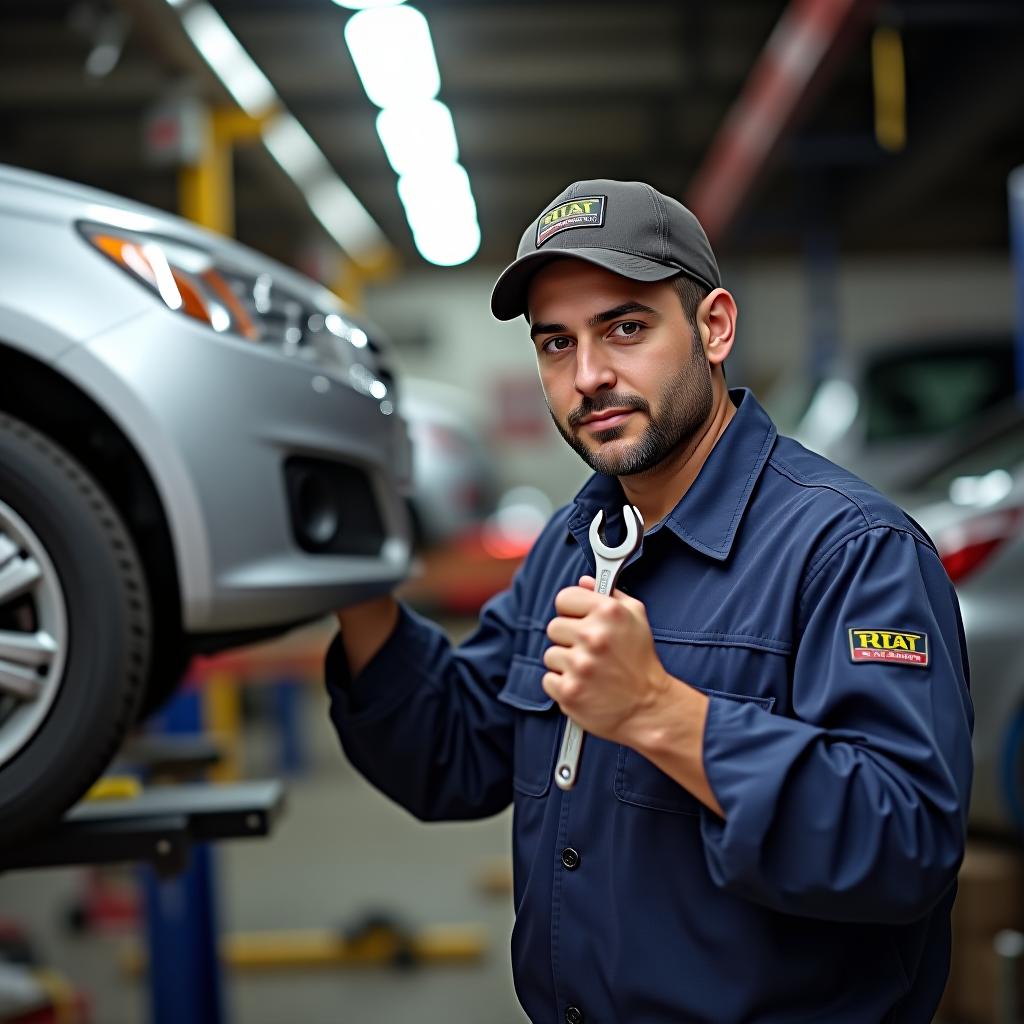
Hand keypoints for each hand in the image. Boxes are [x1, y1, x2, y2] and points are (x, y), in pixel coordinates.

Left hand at [543, 576, 670, 745]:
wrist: (649, 707)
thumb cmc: (641, 661)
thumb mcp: (636, 618)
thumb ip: (611, 595)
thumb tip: (584, 581)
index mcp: (609, 613)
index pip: (564, 598)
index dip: (571, 610)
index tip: (579, 621)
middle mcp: (593, 636)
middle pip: (554, 627)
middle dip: (569, 639)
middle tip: (589, 652)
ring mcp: (580, 665)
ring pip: (550, 655)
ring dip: (565, 664)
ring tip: (589, 671)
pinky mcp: (569, 691)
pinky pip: (548, 680)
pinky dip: (562, 686)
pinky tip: (583, 686)